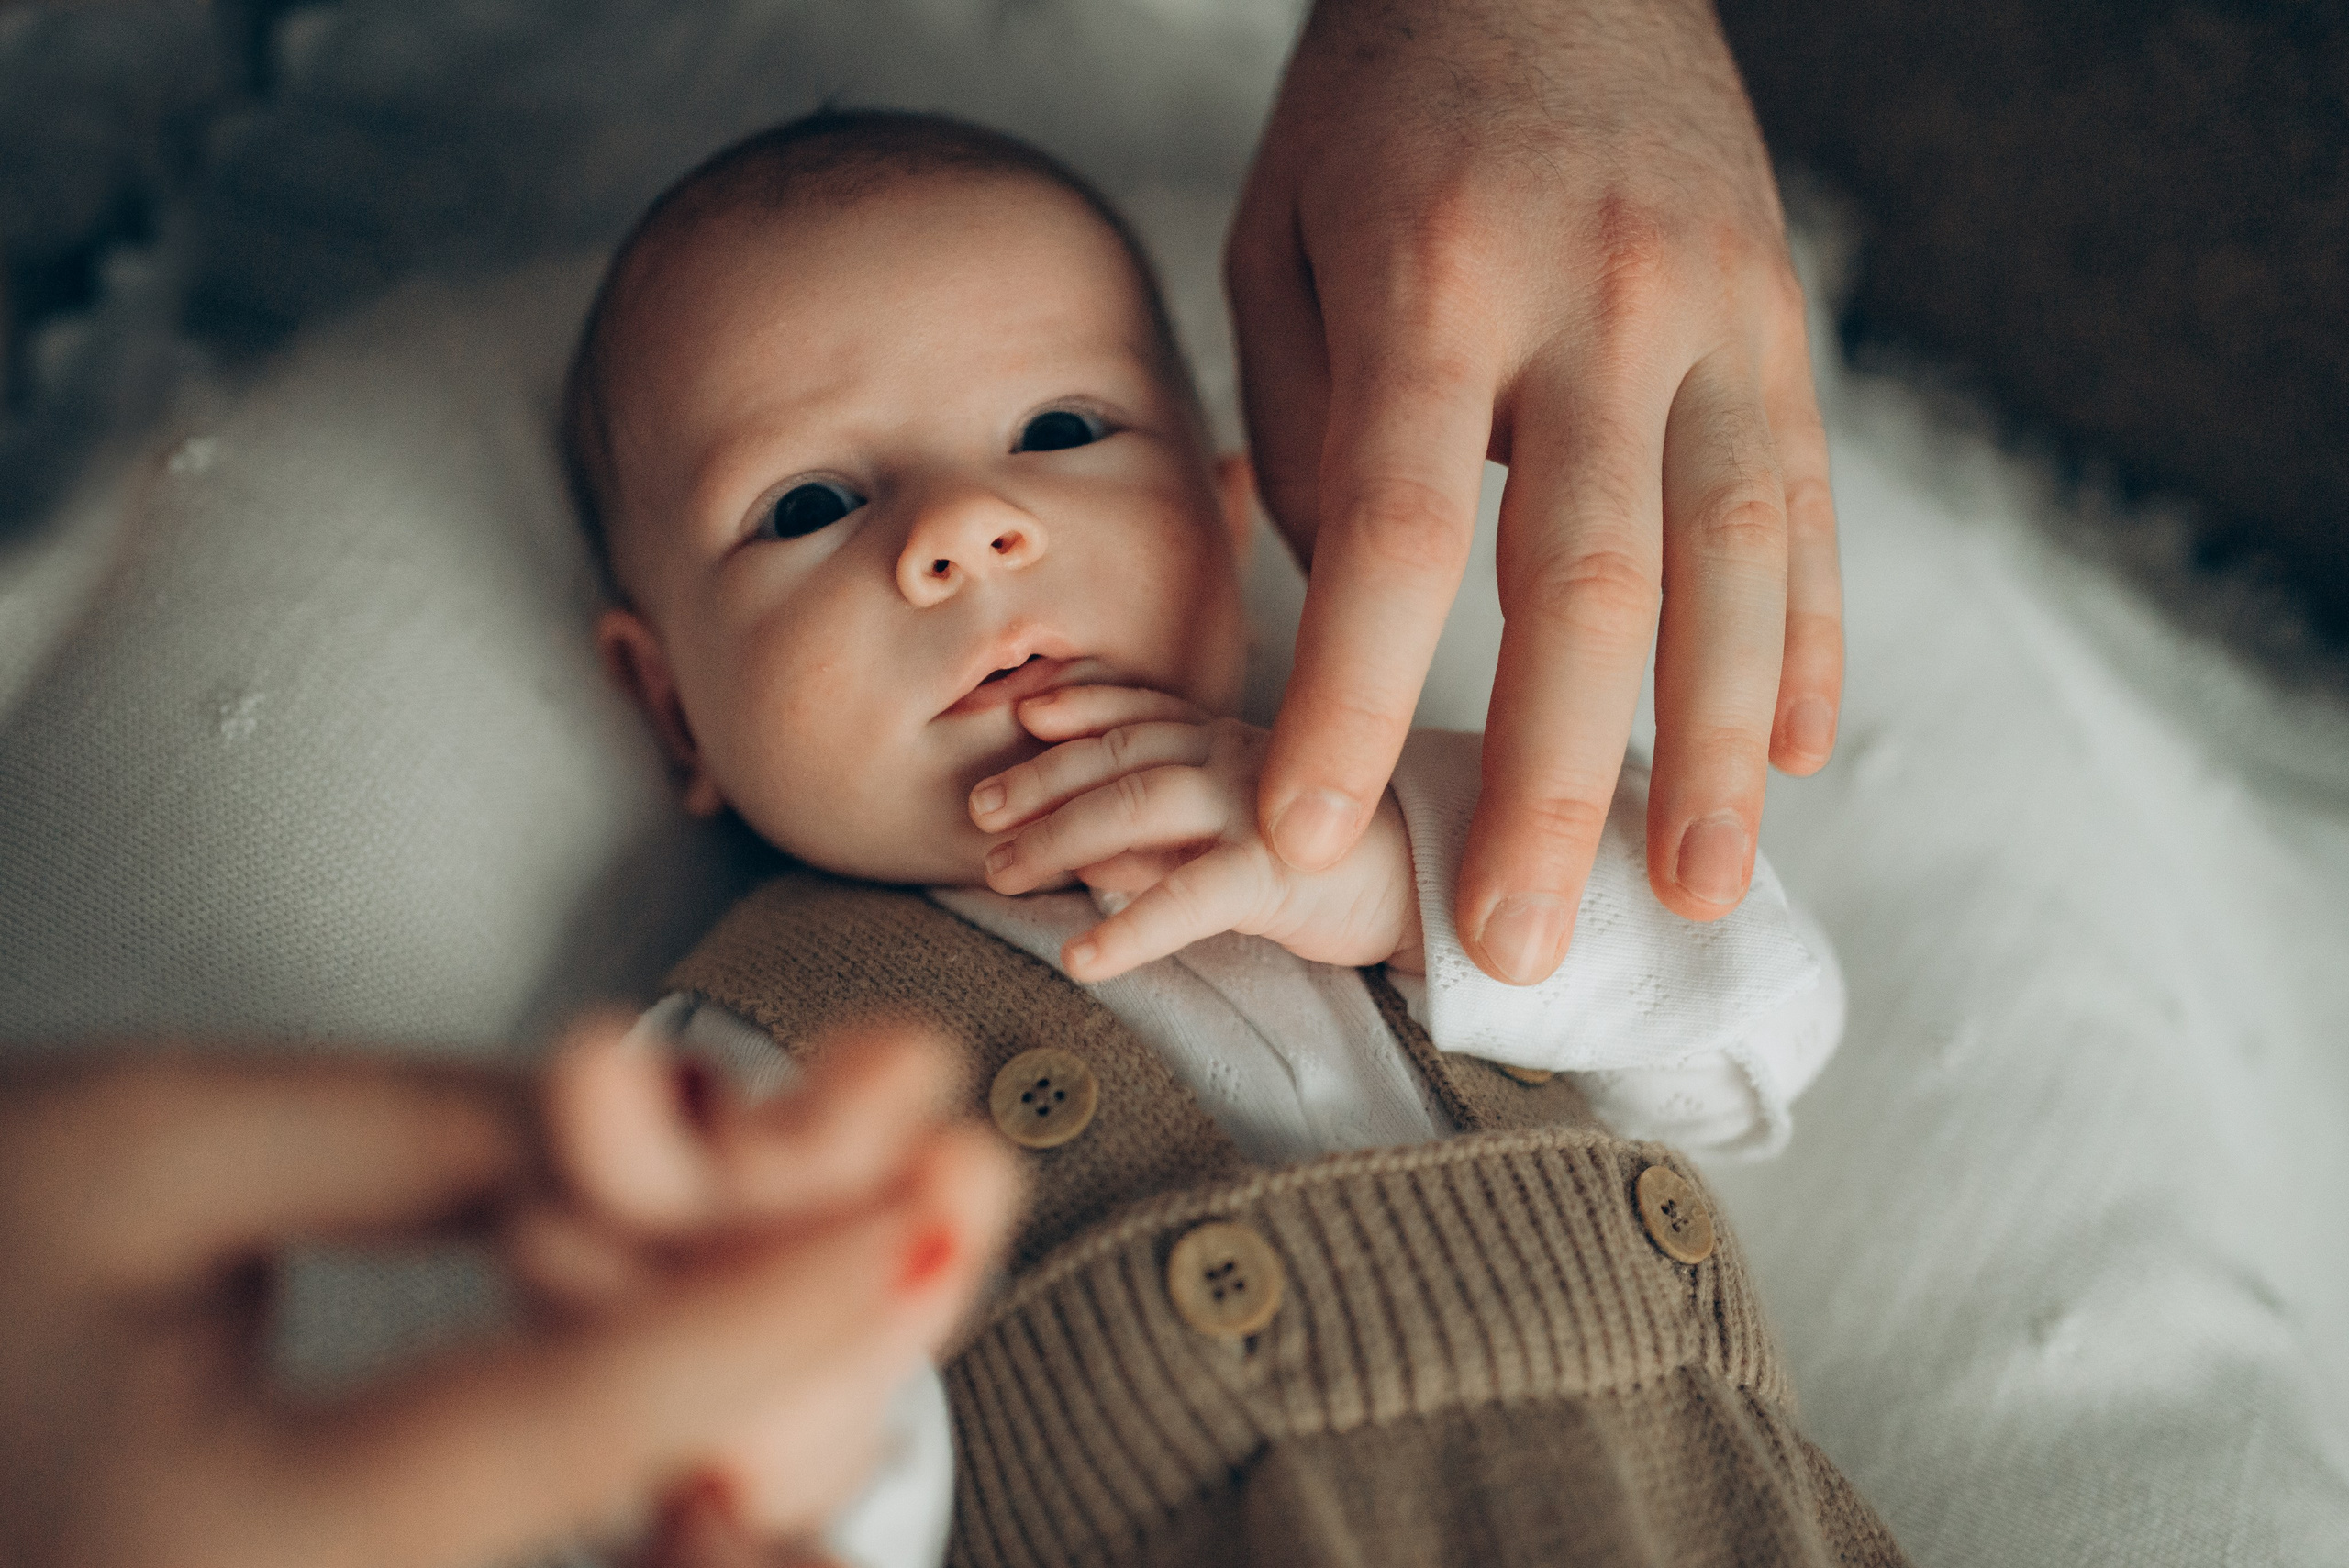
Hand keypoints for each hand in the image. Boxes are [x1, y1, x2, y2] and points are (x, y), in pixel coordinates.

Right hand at [0, 1021, 1018, 1567]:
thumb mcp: (154, 1147)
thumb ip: (428, 1129)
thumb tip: (676, 1105)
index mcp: (232, 1544)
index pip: (573, 1414)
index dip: (772, 1291)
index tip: (919, 1201)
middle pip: (660, 1524)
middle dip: (822, 1377)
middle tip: (944, 1228)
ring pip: (650, 1554)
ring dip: (775, 1435)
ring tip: (883, 1272)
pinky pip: (585, 1560)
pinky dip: (684, 1488)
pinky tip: (744, 1427)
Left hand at [967, 684, 1422, 980]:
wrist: (1438, 892)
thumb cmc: (1336, 861)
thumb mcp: (1236, 835)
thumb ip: (1166, 835)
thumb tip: (1081, 851)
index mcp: (1227, 741)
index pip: (1140, 709)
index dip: (1077, 703)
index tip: (1021, 709)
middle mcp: (1238, 758)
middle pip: (1122, 751)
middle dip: (1042, 776)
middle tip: (977, 809)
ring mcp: (1259, 807)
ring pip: (1140, 803)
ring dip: (1060, 835)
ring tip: (1000, 872)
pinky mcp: (1278, 872)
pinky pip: (1190, 897)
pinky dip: (1128, 927)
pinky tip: (1080, 958)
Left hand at [1227, 0, 1842, 984]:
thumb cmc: (1380, 114)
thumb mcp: (1283, 240)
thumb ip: (1311, 429)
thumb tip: (1360, 605)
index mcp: (1436, 283)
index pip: (1397, 529)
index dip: (1347, 695)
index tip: (1305, 836)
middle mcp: (1597, 306)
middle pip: (1587, 581)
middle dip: (1550, 780)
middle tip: (1518, 939)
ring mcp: (1719, 314)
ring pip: (1737, 565)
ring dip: (1713, 750)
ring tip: (1694, 893)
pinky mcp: (1787, 325)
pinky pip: (1811, 505)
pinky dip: (1808, 641)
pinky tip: (1792, 758)